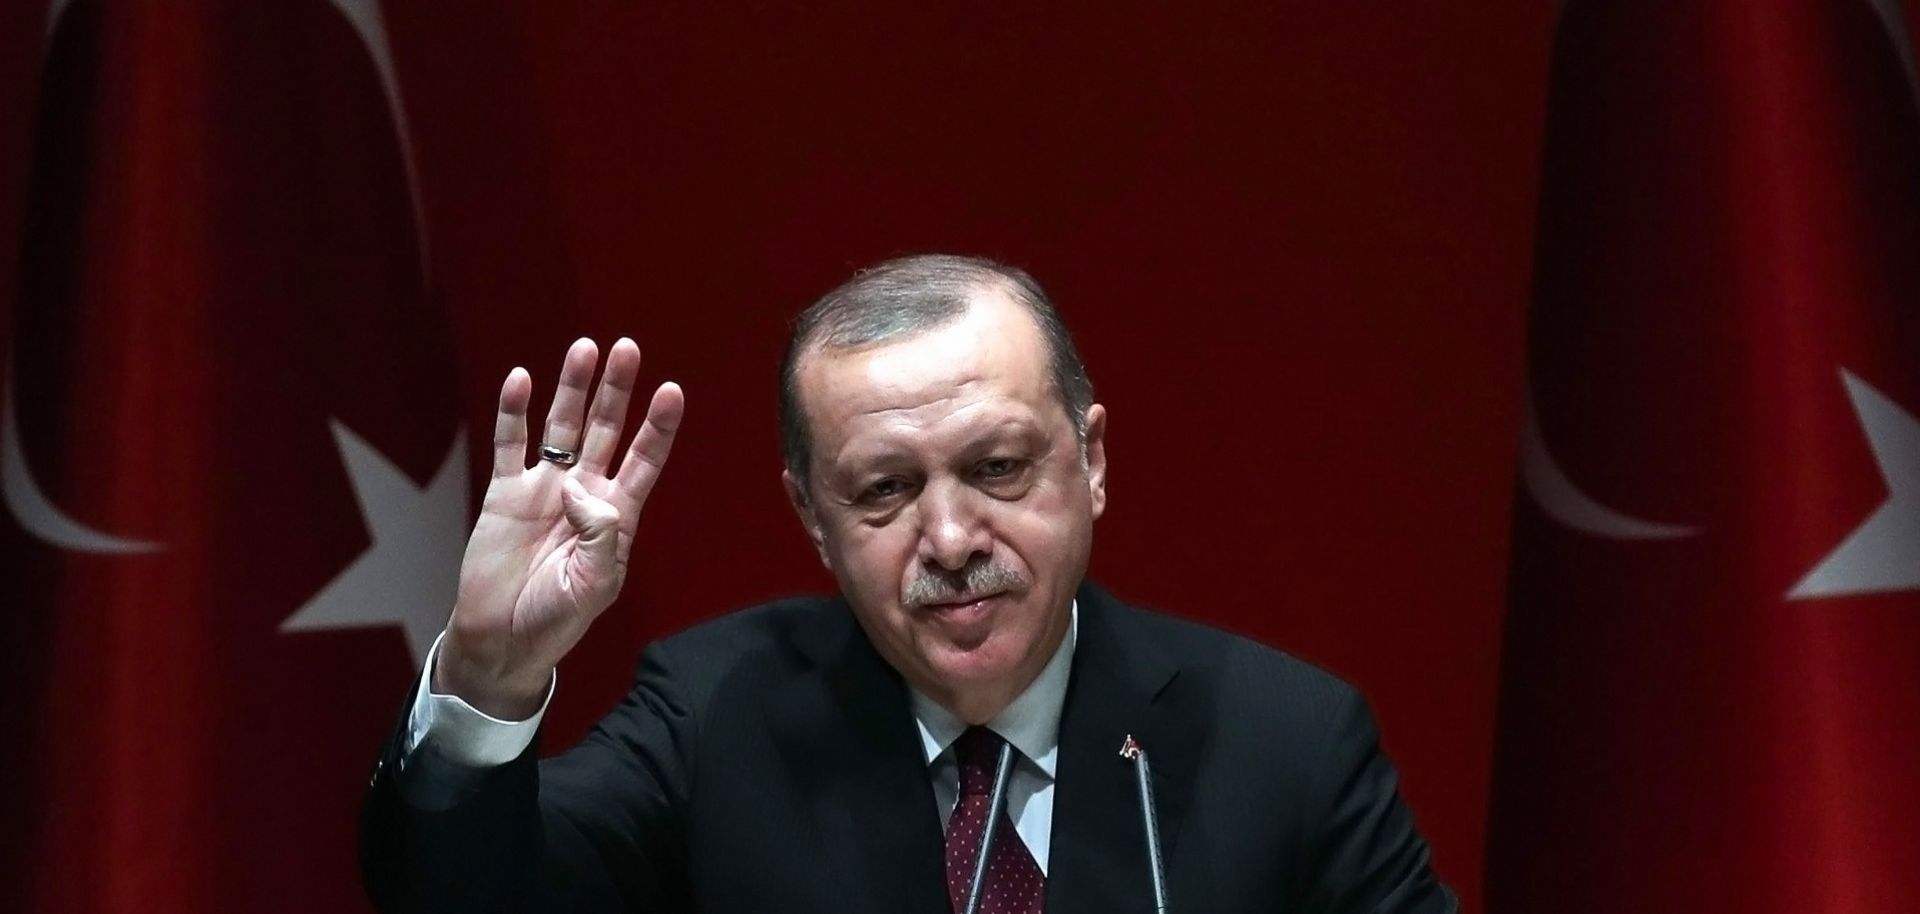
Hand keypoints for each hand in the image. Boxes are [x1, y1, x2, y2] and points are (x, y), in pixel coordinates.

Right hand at [434, 337, 683, 718]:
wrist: (501, 639)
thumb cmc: (555, 620)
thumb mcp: (594, 584)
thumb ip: (599, 535)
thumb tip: (578, 486)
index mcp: (615, 517)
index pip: (643, 459)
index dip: (657, 426)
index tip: (672, 390)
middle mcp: (583, 493)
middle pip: (606, 429)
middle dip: (617, 390)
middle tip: (627, 347)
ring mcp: (544, 489)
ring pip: (562, 426)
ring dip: (572, 388)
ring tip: (584, 348)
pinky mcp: (505, 493)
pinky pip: (511, 444)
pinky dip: (515, 412)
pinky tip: (522, 379)